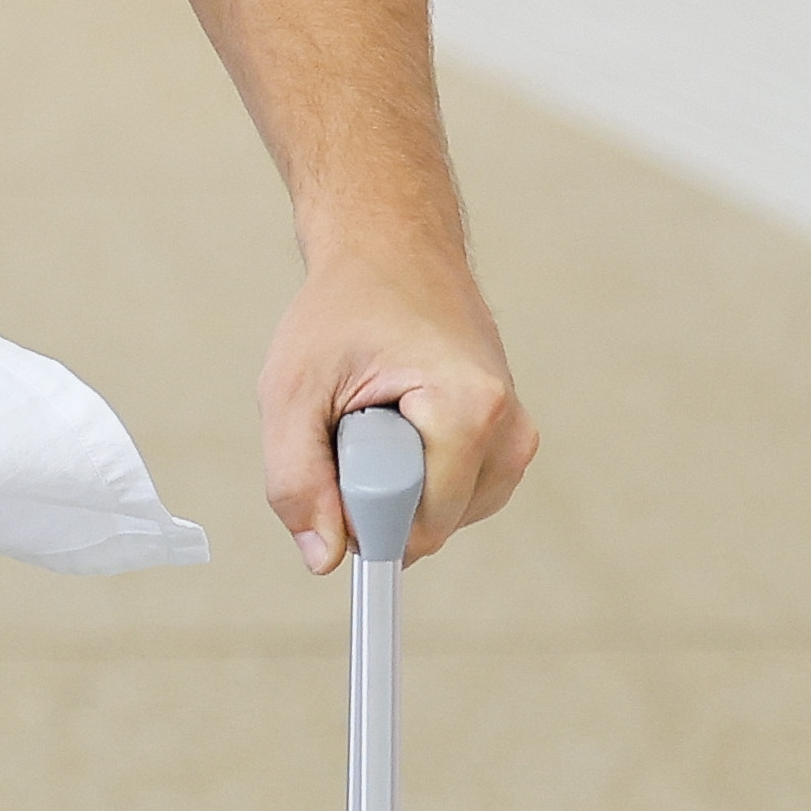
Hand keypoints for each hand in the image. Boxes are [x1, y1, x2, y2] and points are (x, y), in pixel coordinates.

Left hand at [258, 241, 534, 575]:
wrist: (393, 250)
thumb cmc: (342, 311)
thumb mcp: (292, 389)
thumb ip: (296, 479)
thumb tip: (325, 560)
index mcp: (469, 410)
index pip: (418, 527)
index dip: (361, 514)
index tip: (336, 457)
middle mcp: (510, 429)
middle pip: (431, 526)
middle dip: (375, 495)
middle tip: (351, 422)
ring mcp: (518, 437)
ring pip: (443, 517)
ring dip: (394, 484)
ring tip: (376, 414)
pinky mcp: (512, 441)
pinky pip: (454, 497)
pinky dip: (417, 474)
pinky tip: (399, 421)